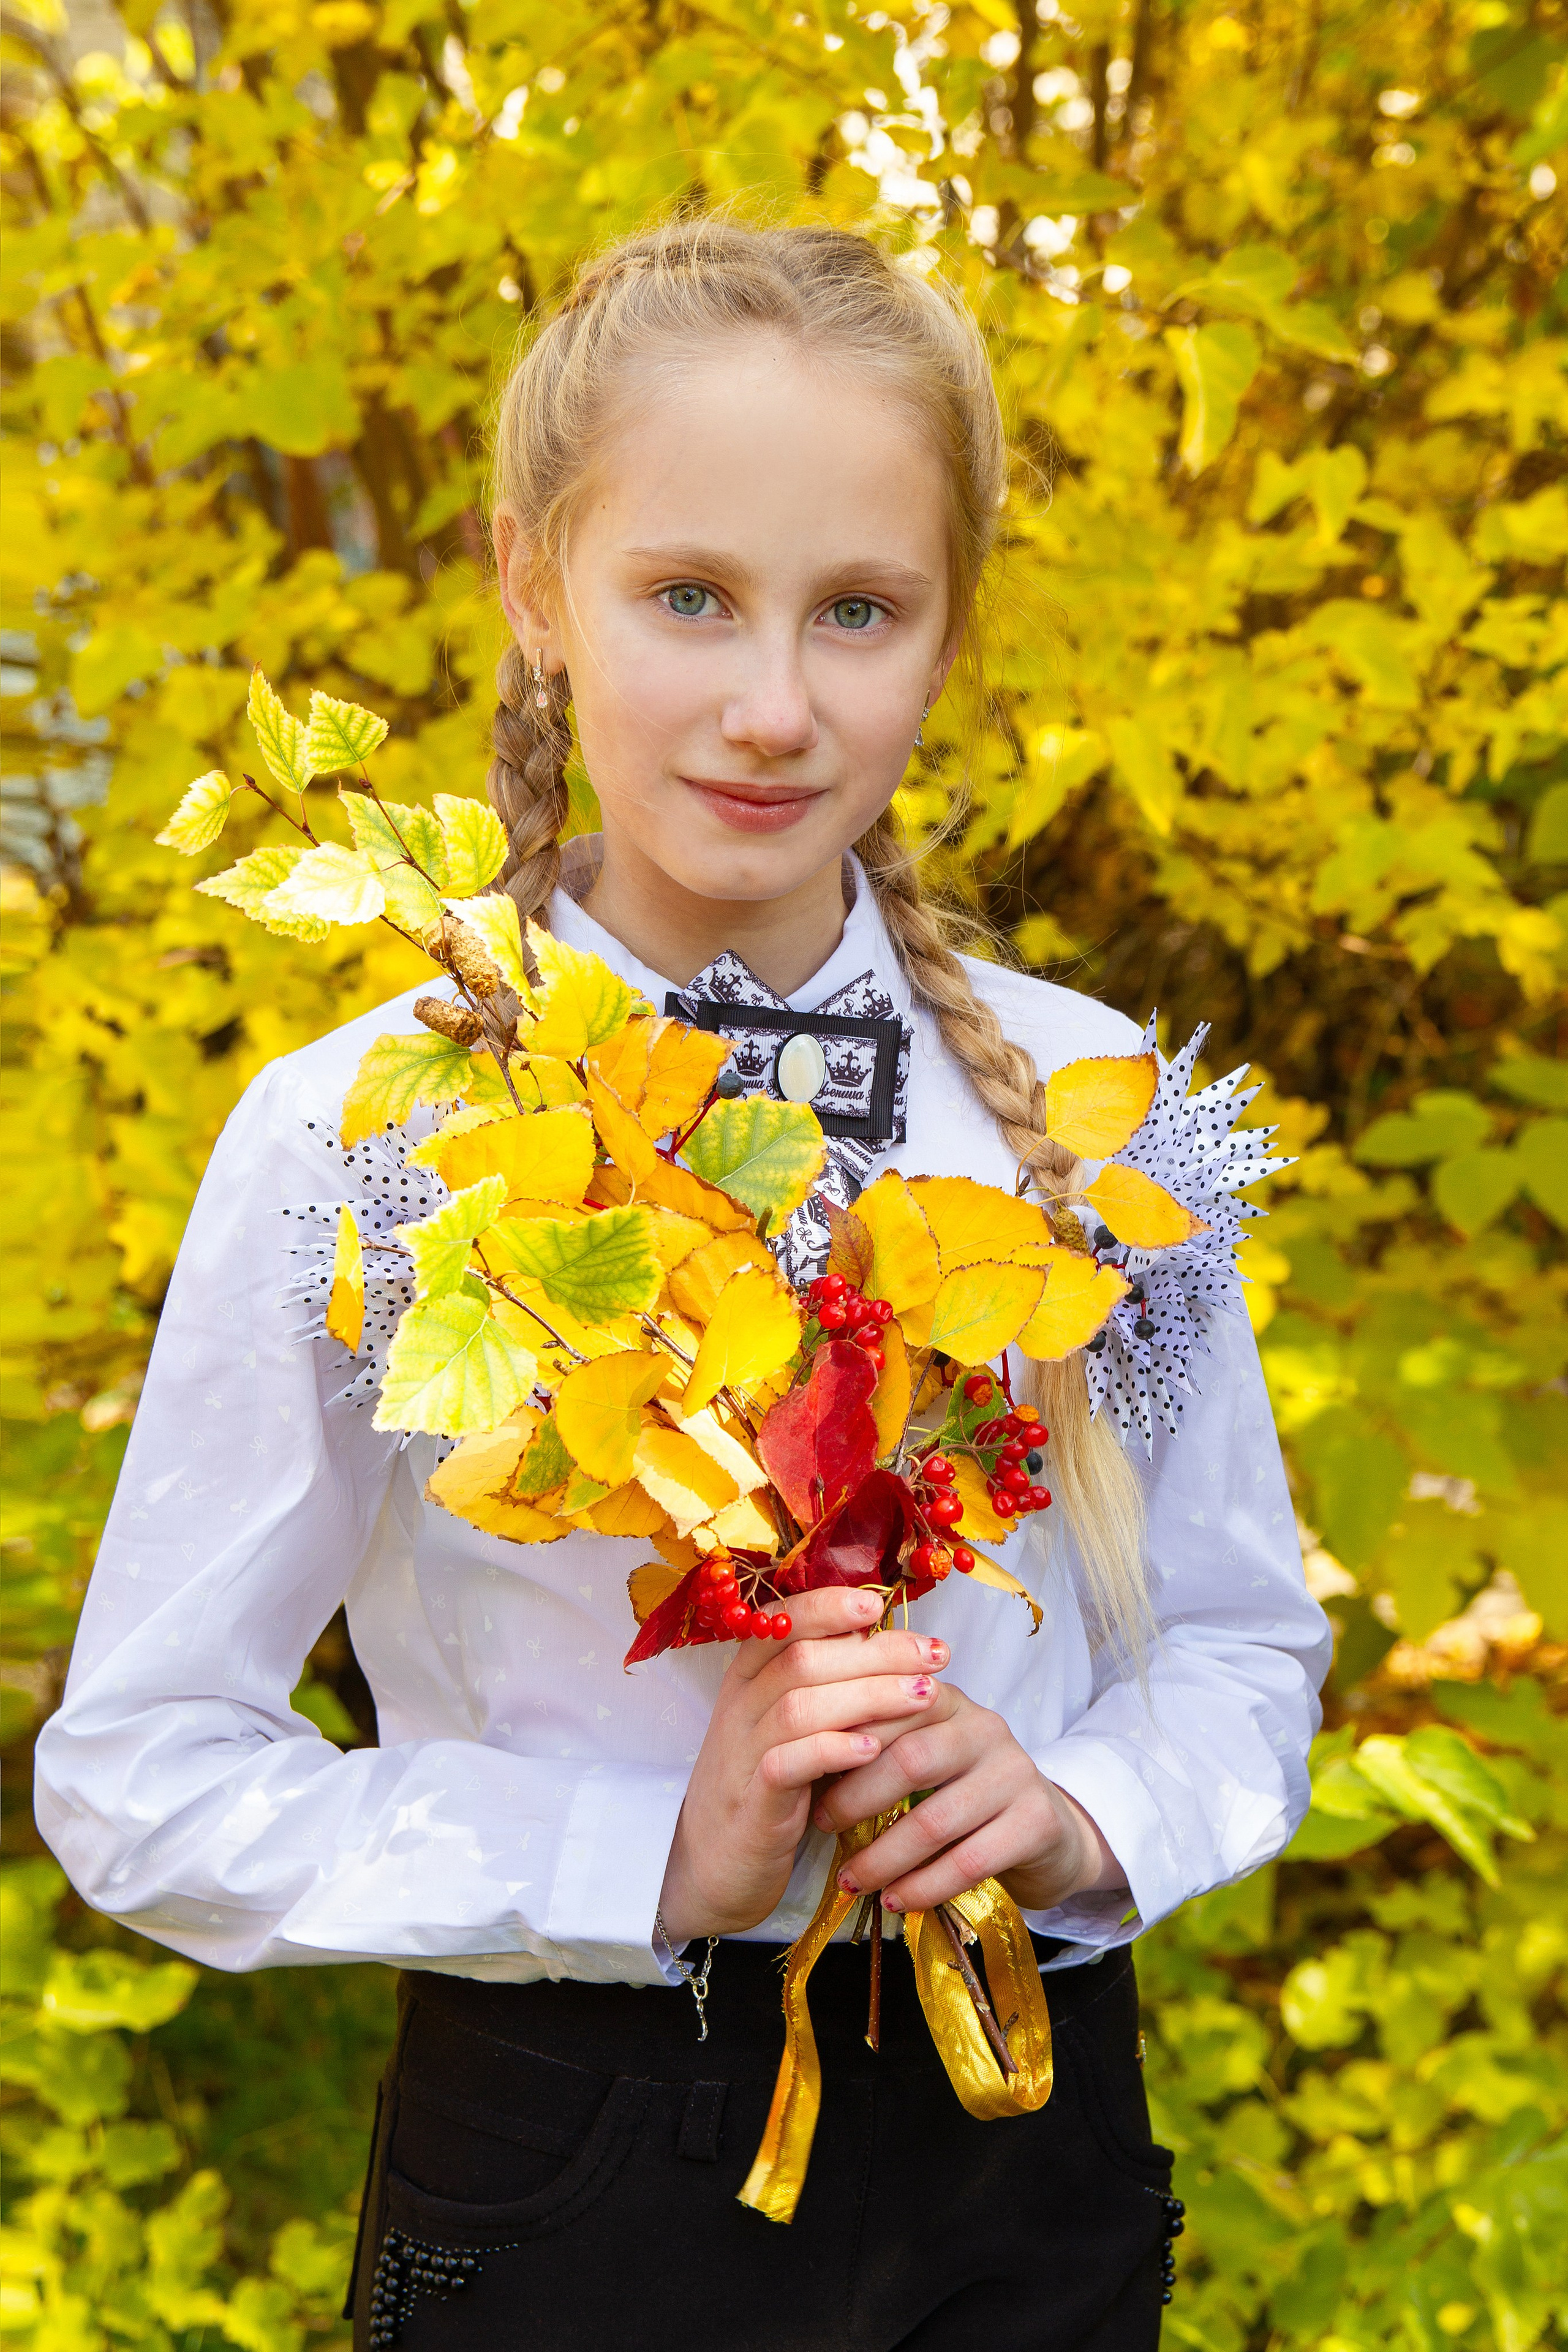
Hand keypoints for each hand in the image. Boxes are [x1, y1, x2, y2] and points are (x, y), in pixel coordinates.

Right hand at [657, 1586, 951, 1943]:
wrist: (713, 1867)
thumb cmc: (767, 1788)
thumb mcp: (787, 1728)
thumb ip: (823, 1685)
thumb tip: (883, 1641)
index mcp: (747, 1678)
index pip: (780, 1622)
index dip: (829, 1606)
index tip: (880, 1604)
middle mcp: (739, 1707)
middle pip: (802, 1658)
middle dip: (876, 1652)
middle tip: (935, 1655)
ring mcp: (741, 1754)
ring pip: (800, 1705)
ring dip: (868, 1695)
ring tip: (923, 1696)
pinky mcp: (752, 1804)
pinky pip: (787, 1765)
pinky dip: (832, 1750)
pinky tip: (873, 1748)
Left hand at [811, 1681, 1127, 1917]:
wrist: (1045, 1832)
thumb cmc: (961, 1792)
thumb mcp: (923, 1754)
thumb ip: (876, 1742)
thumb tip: (794, 1753)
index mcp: (949, 1701)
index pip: (890, 1704)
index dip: (842, 1738)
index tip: (801, 1770)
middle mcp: (986, 1727)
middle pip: (911, 1759)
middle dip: (858, 1798)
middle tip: (821, 1826)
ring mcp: (1015, 1773)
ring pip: (936, 1819)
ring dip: (884, 1856)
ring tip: (850, 1879)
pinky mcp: (1036, 1822)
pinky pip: (969, 1861)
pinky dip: (923, 1886)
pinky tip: (894, 1901)